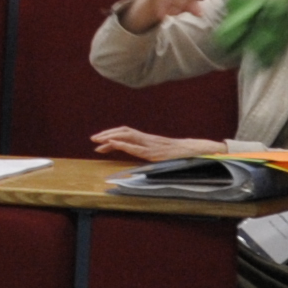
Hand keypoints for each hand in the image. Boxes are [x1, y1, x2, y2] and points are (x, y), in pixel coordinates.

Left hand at [89, 128, 227, 160]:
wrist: (194, 151)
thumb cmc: (178, 154)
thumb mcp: (160, 152)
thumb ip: (148, 152)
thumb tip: (137, 156)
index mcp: (147, 139)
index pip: (127, 133)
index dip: (112, 135)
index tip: (99, 141)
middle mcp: (147, 139)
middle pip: (124, 131)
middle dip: (107, 134)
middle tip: (93, 140)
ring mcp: (150, 144)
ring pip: (127, 136)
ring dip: (111, 138)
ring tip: (98, 142)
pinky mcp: (153, 152)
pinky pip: (136, 147)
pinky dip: (123, 144)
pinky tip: (113, 144)